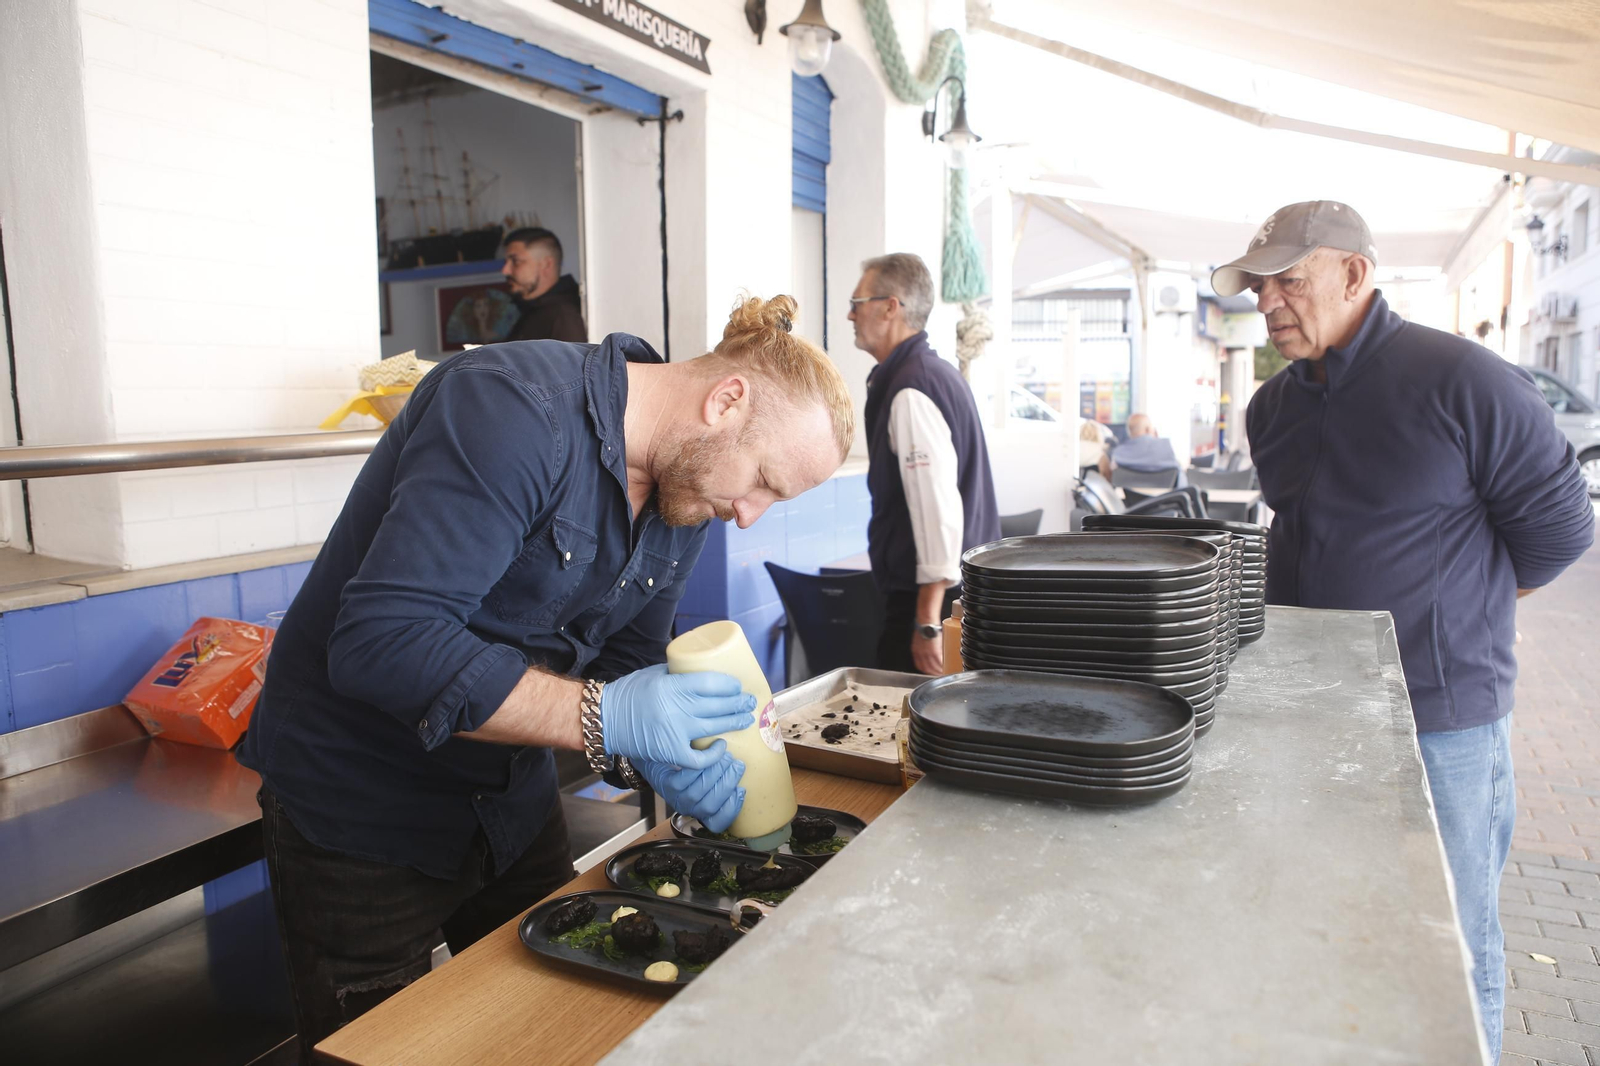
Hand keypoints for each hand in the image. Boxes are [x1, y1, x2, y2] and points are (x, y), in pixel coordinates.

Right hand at [601, 664, 754, 768]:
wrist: (605, 719)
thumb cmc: (629, 694)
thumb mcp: (654, 673)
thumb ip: (678, 672)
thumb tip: (702, 669)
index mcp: (671, 686)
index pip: (710, 683)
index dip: (729, 685)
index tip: (737, 686)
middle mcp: (676, 708)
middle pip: (718, 705)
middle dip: (738, 703)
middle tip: (750, 702)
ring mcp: (674, 732)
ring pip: (714, 728)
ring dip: (734, 723)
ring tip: (746, 719)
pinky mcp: (670, 752)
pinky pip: (699, 758)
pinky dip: (714, 755)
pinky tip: (722, 746)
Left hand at [635, 755, 745, 832]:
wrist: (660, 758)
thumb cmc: (689, 768)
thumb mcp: (706, 778)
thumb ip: (721, 780)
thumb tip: (742, 771)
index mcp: (701, 810)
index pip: (717, 822)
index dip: (731, 809)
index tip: (741, 790)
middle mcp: (689, 808)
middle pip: (710, 805)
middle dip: (727, 784)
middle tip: (737, 764)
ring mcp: (676, 797)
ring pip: (698, 792)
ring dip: (715, 773)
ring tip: (726, 756)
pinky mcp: (666, 785)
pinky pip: (683, 780)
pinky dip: (697, 768)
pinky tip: (707, 755)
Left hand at [911, 630, 943, 675]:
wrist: (927, 622)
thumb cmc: (925, 627)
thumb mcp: (920, 639)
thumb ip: (923, 646)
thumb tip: (930, 649)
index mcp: (916, 651)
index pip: (920, 665)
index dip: (926, 670)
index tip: (930, 672)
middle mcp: (920, 654)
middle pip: (926, 668)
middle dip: (933, 673)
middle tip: (938, 674)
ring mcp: (927, 653)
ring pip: (933, 667)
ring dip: (938, 671)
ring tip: (943, 671)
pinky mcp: (934, 651)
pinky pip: (939, 662)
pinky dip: (942, 666)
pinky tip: (945, 666)